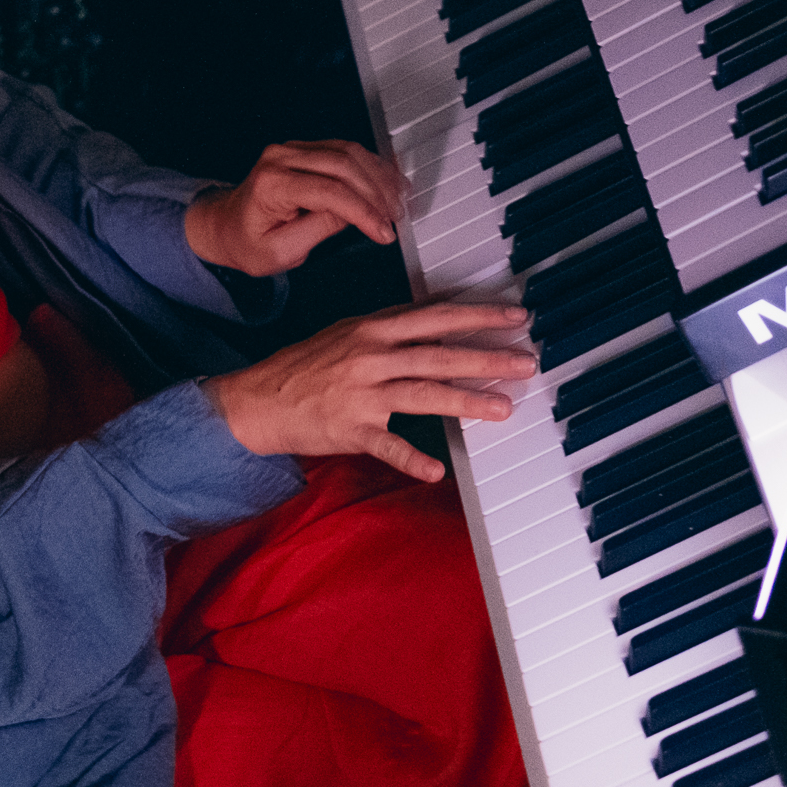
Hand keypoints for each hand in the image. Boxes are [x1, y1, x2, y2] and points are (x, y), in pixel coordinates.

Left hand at [185, 140, 406, 276]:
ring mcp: (292, 150)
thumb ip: (318, 230)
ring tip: (399, 202)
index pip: (329, 191)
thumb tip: (354, 215)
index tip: (384, 232)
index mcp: (271, 185)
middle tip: (396, 219)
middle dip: (377, 193)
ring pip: (349, 152)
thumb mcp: (281, 251)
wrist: (226, 226)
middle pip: (343, 165)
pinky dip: (371, 165)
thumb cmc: (247, 242)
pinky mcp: (304, 150)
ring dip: (379, 176)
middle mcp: (280, 159)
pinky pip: (344, 149)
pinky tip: (388, 182)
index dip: (364, 212)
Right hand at [201, 301, 538, 482]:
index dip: (478, 316)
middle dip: (487, 357)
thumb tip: (436, 316)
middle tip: (525, 362)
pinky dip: (412, 460)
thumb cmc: (307, 365)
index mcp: (374, 328)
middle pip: (440, 354)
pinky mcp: (351, 430)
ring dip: (467, 400)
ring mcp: (363, 394)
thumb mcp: (348, 331)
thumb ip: (391, 325)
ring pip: (424, 394)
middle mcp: (372, 356)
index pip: (437, 317)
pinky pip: (387, 446)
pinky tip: (437, 470)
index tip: (515, 317)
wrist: (260, 399)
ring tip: (502, 407)